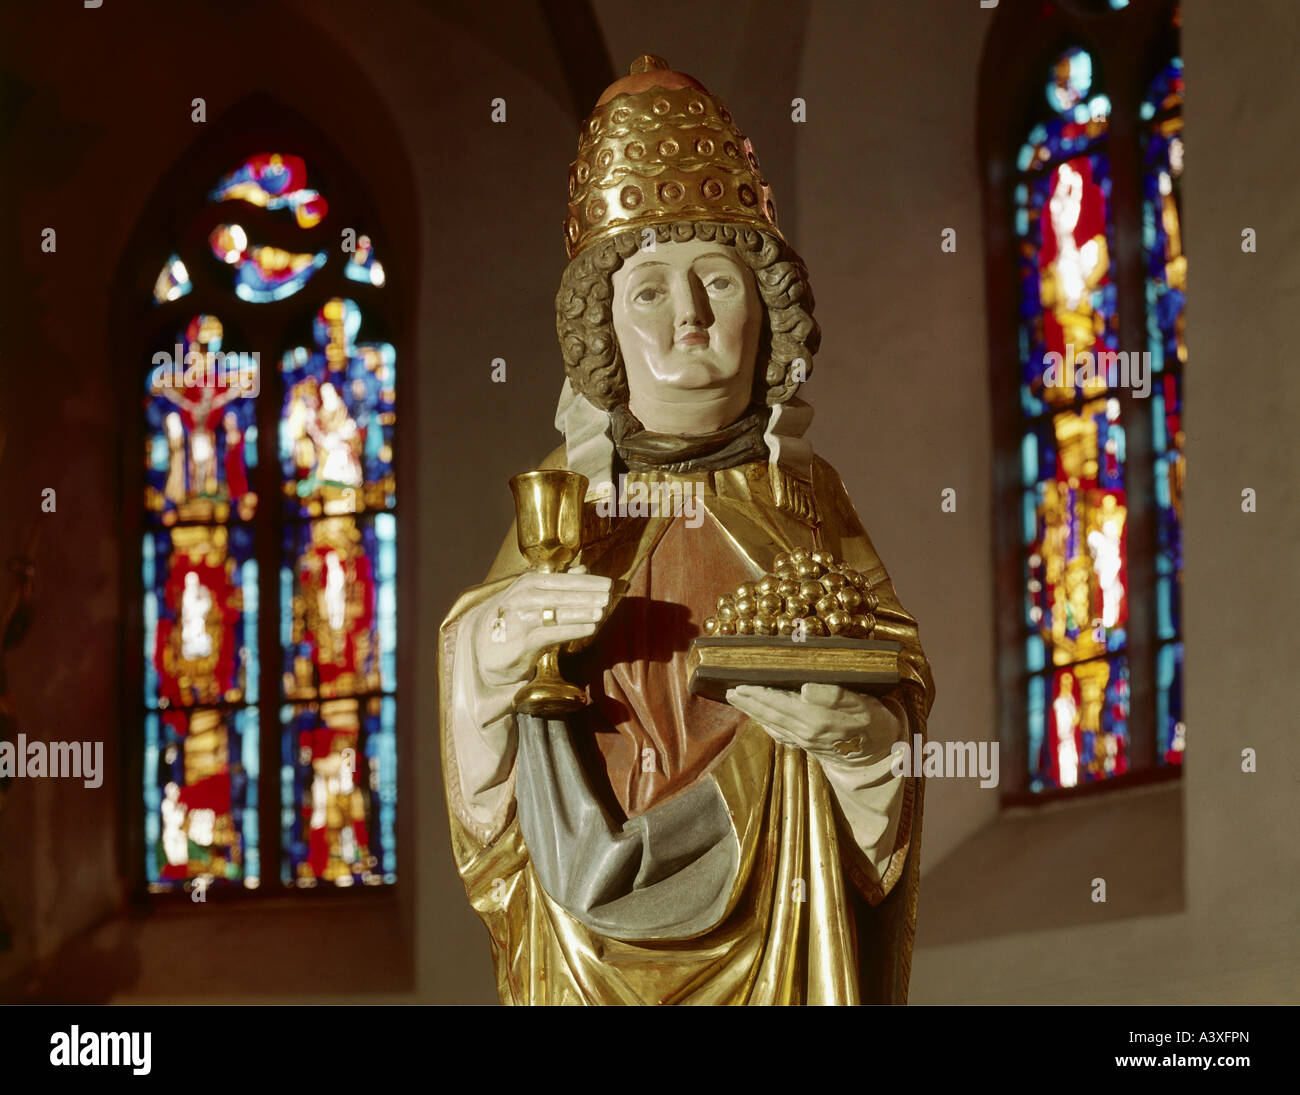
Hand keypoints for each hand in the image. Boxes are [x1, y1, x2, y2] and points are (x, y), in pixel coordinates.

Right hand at [474, 567, 611, 688]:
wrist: (487, 648)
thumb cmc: (516, 619)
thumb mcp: (534, 597)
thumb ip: (558, 583)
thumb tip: (584, 569)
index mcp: (527, 583)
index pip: (561, 580)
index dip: (586, 581)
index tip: (608, 583)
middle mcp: (521, 597)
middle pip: (560, 594)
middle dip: (587, 595)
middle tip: (609, 595)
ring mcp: (519, 619)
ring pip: (556, 613)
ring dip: (581, 612)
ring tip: (601, 611)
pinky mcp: (521, 642)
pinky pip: (551, 634)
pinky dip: (572, 630)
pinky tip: (589, 629)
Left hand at [725, 682, 902, 762]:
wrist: (883, 755)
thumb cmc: (874, 722)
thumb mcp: (861, 704)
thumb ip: (833, 695)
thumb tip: (805, 688)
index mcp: (814, 719)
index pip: (777, 702)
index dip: (757, 693)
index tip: (738, 682)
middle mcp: (805, 731)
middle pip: (769, 713)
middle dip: (747, 701)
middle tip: (728, 689)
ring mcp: (805, 741)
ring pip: (772, 723)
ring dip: (752, 711)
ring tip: (737, 699)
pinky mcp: (809, 746)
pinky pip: (781, 734)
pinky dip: (767, 724)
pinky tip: (761, 719)